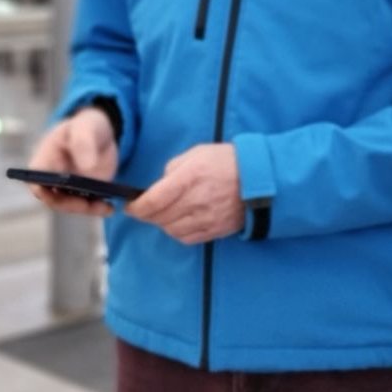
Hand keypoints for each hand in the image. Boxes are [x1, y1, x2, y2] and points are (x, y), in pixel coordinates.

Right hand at [25, 107, 119, 218]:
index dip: (45, 194)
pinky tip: (109, 207)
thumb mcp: (85, 128)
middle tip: (92, 204)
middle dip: (72, 205)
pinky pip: (86, 205)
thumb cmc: (86, 126)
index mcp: (44, 162)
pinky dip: (97, 208)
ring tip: (106, 207)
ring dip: (87, 209)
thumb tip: (88, 168)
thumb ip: (84, 143)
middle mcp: (52, 179)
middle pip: (55, 199)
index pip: (36, 183)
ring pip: (72, 206)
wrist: (102, 132)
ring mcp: (67, 189)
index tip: (63, 197)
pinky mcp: (83, 194)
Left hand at [126, 142, 244, 243]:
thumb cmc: (227, 161)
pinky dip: (177, 232)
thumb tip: (159, 186)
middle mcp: (196, 200)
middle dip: (147, 215)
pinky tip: (180, 222)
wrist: (260, 178)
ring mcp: (206, 218)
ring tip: (165, 213)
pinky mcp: (215, 230)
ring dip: (162, 223)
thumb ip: (174, 168)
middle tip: (146, 209)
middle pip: (159, 217)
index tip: (131, 206)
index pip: (153, 200)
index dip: (137, 207)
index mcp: (189, 177)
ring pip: (171, 229)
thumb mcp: (197, 153)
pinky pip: (187, 238)